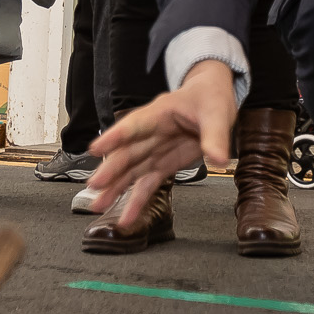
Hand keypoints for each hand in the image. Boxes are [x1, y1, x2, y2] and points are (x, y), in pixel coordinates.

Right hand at [86, 60, 235, 231]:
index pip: (134, 125)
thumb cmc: (209, 98)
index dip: (115, 137)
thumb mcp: (216, 113)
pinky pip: (147, 184)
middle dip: (111, 169)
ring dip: (115, 188)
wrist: (211, 97)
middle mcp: (151, 133)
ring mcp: (155, 150)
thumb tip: (218, 158)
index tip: (96, 148)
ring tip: (98, 206)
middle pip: (128, 152)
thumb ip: (215, 136)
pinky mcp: (163, 164)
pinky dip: (137, 201)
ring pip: (131, 171)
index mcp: (160, 113)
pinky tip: (127, 217)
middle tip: (95, 185)